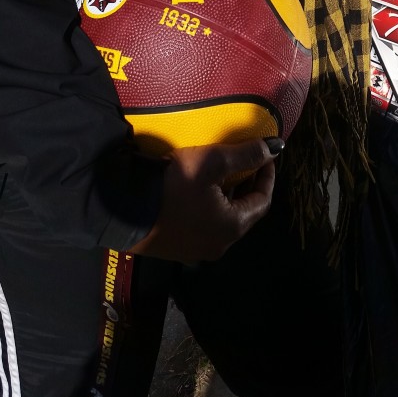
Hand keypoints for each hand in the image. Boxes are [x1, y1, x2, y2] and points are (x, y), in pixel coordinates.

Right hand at [130, 138, 276, 262]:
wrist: (120, 209)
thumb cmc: (172, 185)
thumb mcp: (211, 162)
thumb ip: (246, 154)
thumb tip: (277, 146)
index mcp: (232, 228)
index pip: (263, 201)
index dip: (267, 175)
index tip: (266, 154)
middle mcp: (218, 245)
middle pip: (244, 212)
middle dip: (248, 185)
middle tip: (247, 161)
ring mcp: (196, 250)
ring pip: (224, 219)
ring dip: (229, 196)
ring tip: (224, 171)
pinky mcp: (177, 248)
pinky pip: (205, 225)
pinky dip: (211, 206)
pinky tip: (200, 189)